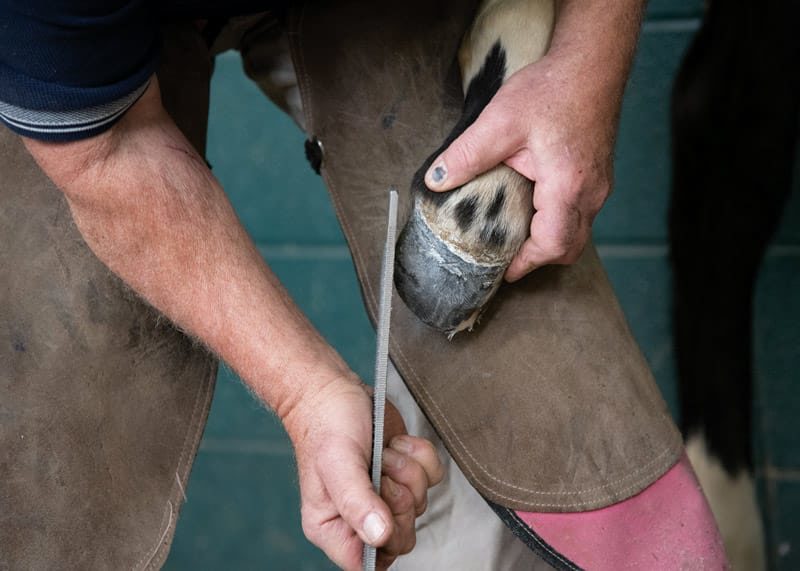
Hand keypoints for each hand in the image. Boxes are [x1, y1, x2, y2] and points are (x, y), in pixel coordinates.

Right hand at [283, 378, 443, 569]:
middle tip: (381, 467)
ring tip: (384, 450)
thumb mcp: (338, 463)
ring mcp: (383, 496)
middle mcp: (358, 517)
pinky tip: (396, 442)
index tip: (382, 502)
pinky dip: (421, 456)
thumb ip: (357, 502)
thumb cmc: (326, 425)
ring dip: (408, 470)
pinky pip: (432, 479)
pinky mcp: (403, 472)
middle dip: (400, 496)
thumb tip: (379, 536)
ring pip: (420, 505)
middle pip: (402, 536)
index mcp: (332, 526)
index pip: (367, 564)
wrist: (336, 389)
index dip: (385, 540)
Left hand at [424, 51, 618, 280]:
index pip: (552, 245)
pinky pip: (580, 213)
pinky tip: (534, 208)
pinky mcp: (598, 175)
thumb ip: (467, 155)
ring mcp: (599, 185)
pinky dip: (558, 221)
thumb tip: (436, 179)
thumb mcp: (501, 122)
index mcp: (567, 186)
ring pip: (577, 231)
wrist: (592, 64)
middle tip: (507, 258)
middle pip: (569, 247)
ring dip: (549, 239)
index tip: (504, 270)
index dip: (527, 263)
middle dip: (539, 258)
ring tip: (517, 235)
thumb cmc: (553, 89)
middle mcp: (591, 192)